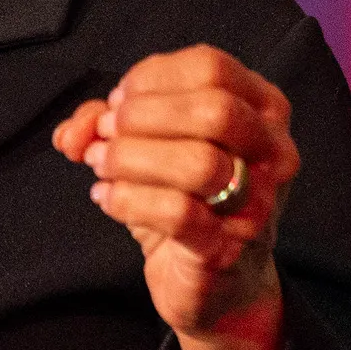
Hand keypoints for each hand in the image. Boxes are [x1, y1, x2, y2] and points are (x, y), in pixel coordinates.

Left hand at [52, 45, 299, 349]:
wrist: (214, 283)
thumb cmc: (185, 200)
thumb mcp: (148, 147)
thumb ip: (108, 123)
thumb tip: (76, 129)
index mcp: (263, 108)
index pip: (211, 66)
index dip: (151, 78)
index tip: (117, 103)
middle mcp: (274, 151)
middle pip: (214, 109)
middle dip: (144, 116)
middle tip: (106, 134)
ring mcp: (259, 203)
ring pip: (199, 163)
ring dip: (132, 158)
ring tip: (100, 166)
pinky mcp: (229, 249)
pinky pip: (179, 214)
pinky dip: (129, 200)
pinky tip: (106, 198)